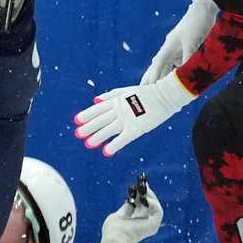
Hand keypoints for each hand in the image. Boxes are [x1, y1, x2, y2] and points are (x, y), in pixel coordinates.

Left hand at [74, 72, 196, 155]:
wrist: (165, 95)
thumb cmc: (147, 92)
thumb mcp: (127, 90)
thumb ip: (111, 95)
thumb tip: (95, 99)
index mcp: (117, 101)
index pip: (98, 109)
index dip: (87, 115)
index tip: (76, 120)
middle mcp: (119, 110)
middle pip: (100, 120)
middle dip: (88, 127)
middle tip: (78, 134)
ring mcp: (127, 119)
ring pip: (109, 129)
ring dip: (98, 137)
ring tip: (88, 144)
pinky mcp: (137, 128)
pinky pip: (123, 138)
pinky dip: (115, 145)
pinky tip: (106, 151)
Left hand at [100, 174, 163, 242]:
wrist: (116, 237)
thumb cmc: (113, 229)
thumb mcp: (120, 214)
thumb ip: (128, 207)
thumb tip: (132, 199)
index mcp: (135, 221)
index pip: (141, 205)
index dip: (140, 195)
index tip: (136, 185)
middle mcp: (144, 222)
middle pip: (148, 204)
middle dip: (146, 193)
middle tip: (142, 183)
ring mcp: (150, 224)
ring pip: (155, 206)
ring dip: (150, 195)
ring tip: (144, 189)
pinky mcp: (155, 224)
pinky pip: (158, 211)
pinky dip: (153, 203)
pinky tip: (146, 199)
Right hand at [141, 0, 217, 84]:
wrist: (203, 10)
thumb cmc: (196, 24)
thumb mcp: (192, 43)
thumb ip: (188, 59)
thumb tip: (185, 74)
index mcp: (168, 47)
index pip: (158, 65)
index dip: (152, 77)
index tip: (146, 89)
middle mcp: (170, 50)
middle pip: (157, 67)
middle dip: (149, 79)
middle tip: (142, 91)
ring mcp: (176, 50)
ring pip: (166, 67)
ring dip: (161, 78)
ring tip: (154, 90)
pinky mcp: (184, 50)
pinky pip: (177, 65)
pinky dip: (174, 74)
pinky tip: (174, 81)